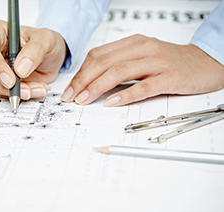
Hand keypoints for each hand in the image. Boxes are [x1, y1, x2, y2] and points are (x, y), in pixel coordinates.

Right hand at [0, 19, 66, 99]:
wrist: (49, 58)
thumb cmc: (44, 43)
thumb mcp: (47, 39)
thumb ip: (35, 50)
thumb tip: (20, 67)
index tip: (11, 80)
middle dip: (7, 85)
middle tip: (27, 91)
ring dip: (16, 91)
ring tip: (36, 89)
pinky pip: (0, 91)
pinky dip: (17, 94)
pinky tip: (32, 90)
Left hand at [61, 34, 223, 105]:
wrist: (206, 62)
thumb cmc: (170, 62)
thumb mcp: (142, 58)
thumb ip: (120, 66)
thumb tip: (92, 83)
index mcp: (133, 43)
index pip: (98, 55)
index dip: (81, 73)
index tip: (70, 89)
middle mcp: (143, 49)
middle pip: (104, 63)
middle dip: (83, 81)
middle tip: (71, 97)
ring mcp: (157, 62)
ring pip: (119, 72)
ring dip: (98, 87)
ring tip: (85, 100)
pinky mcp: (170, 76)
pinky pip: (143, 86)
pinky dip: (125, 95)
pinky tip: (112, 103)